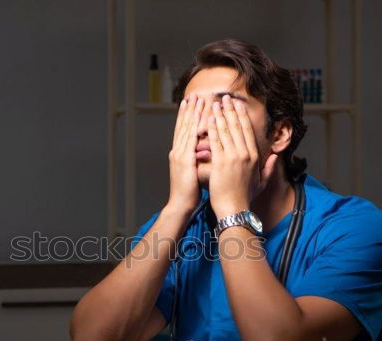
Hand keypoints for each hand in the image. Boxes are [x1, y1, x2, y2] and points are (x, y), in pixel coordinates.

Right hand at [166, 94, 203, 214]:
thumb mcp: (192, 173)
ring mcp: (179, 155)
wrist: (180, 205)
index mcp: (179, 155)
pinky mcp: (184, 160)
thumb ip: (196, 161)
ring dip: (192, 113)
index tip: (191, 104)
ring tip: (197, 99)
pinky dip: (194, 127)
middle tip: (194, 95)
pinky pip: (190, 139)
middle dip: (189, 110)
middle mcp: (177, 152)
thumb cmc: (189, 193)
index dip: (187, 117)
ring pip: (186, 129)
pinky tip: (199, 117)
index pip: (183, 131)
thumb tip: (204, 153)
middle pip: (183, 126)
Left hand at [207, 95, 275, 218]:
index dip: (242, 116)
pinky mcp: (221, 163)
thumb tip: (275, 156)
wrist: (234, 209)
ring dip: (220, 115)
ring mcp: (233, 158)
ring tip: (214, 104)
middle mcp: (245, 154)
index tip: (237, 105)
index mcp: (254, 157)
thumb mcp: (261, 182)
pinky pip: (216, 142)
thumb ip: (268, 167)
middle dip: (230, 110)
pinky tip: (208, 119)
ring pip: (226, 131)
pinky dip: (212, 129)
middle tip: (224, 98)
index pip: (247, 131)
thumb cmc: (245, 198)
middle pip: (237, 126)